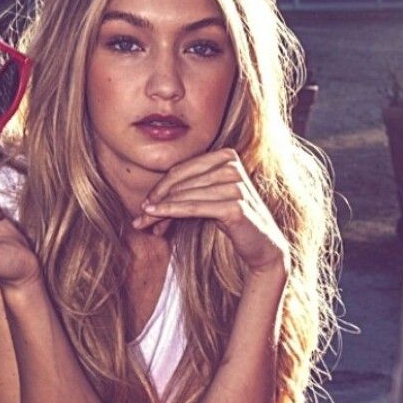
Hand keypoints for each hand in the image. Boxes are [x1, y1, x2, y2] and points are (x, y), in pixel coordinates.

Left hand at [132, 148, 289, 276]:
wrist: (262, 245)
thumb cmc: (232, 220)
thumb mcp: (205, 202)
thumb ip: (182, 195)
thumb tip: (146, 205)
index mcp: (226, 156)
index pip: (182, 170)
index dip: (159, 187)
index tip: (144, 205)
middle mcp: (232, 166)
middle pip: (181, 182)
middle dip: (156, 200)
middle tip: (139, 218)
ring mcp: (236, 185)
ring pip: (184, 195)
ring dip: (160, 210)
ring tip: (143, 223)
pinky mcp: (235, 206)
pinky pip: (194, 207)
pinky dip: (171, 212)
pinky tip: (155, 216)